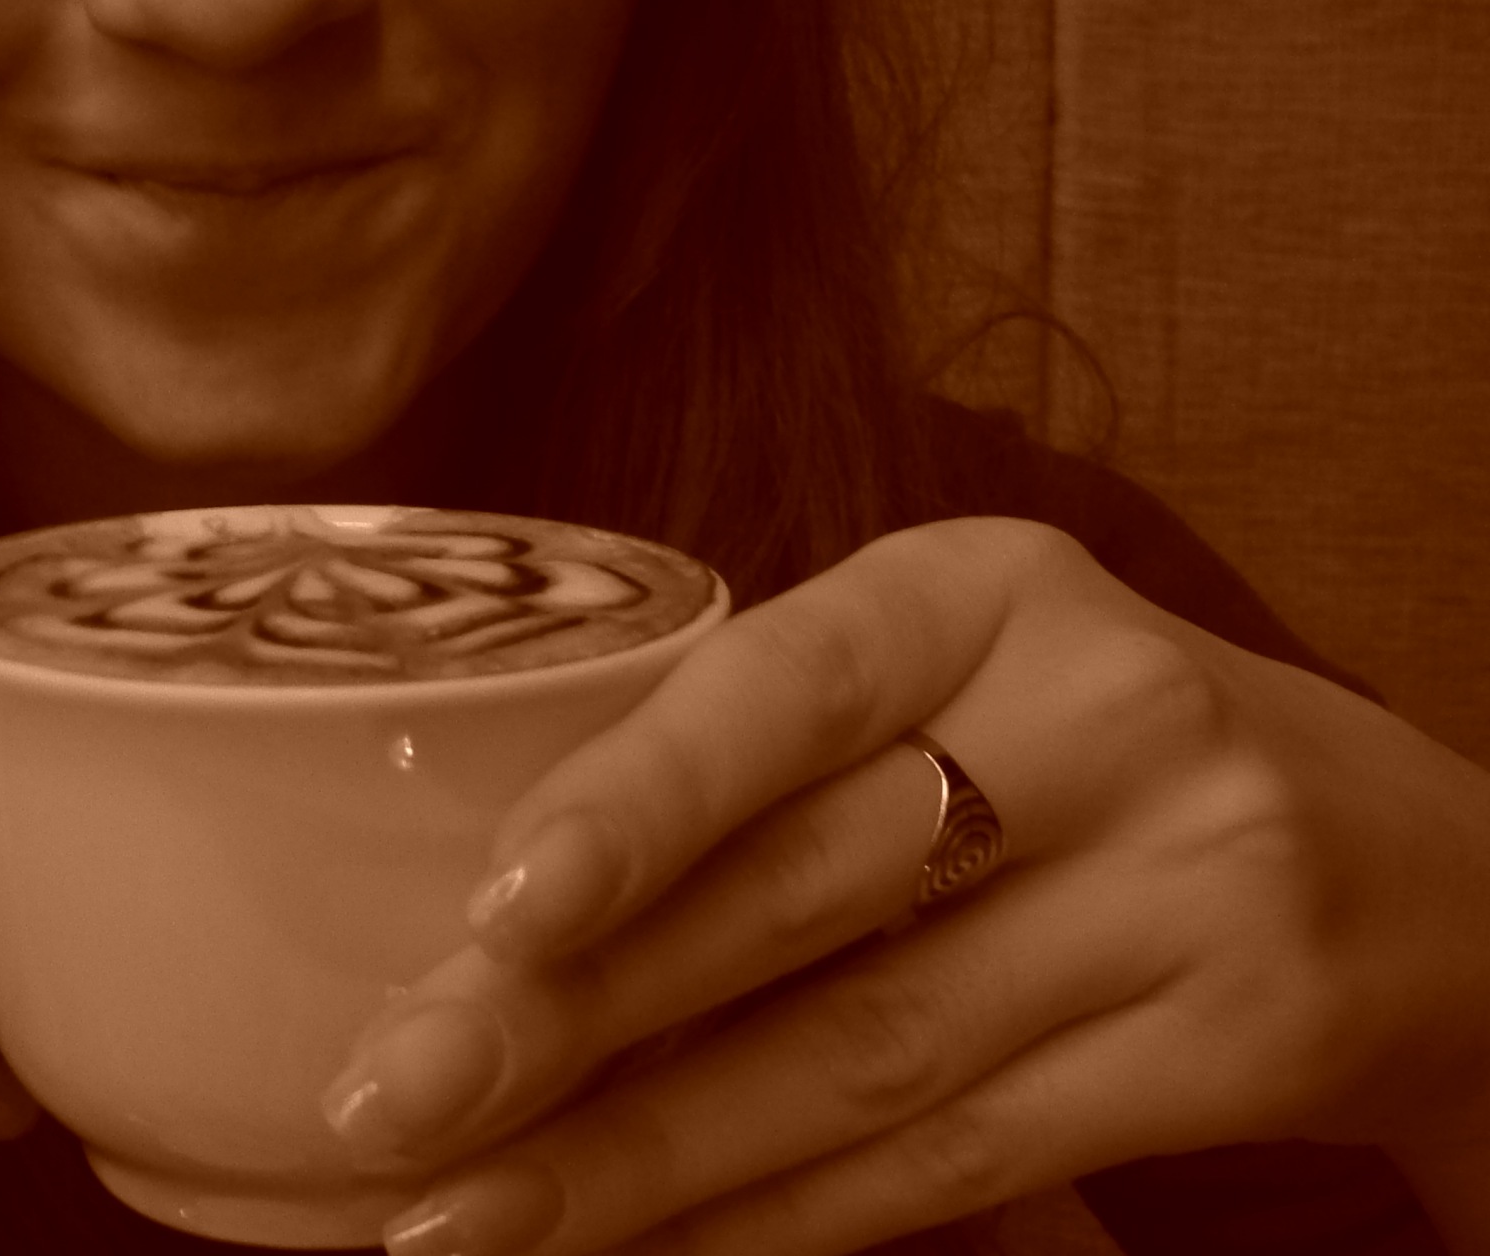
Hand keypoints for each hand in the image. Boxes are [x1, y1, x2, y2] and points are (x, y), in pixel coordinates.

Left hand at [316, 518, 1489, 1254]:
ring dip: (640, 1159)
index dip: (641, 805)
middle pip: (798, 903)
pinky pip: (956, 1160)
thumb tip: (487, 897)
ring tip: (463, 1217)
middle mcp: (1098, 718)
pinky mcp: (1232, 1046)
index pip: (785, 690)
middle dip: (572, 1022)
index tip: (496, 912)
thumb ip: (772, 743)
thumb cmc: (1089, 743)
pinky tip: (644, 1251)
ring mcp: (1186, 890)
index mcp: (982, 589)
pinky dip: (776, 1220)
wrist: (1416, 868)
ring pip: (859, 1060)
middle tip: (392, 1102)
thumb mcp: (961, 670)